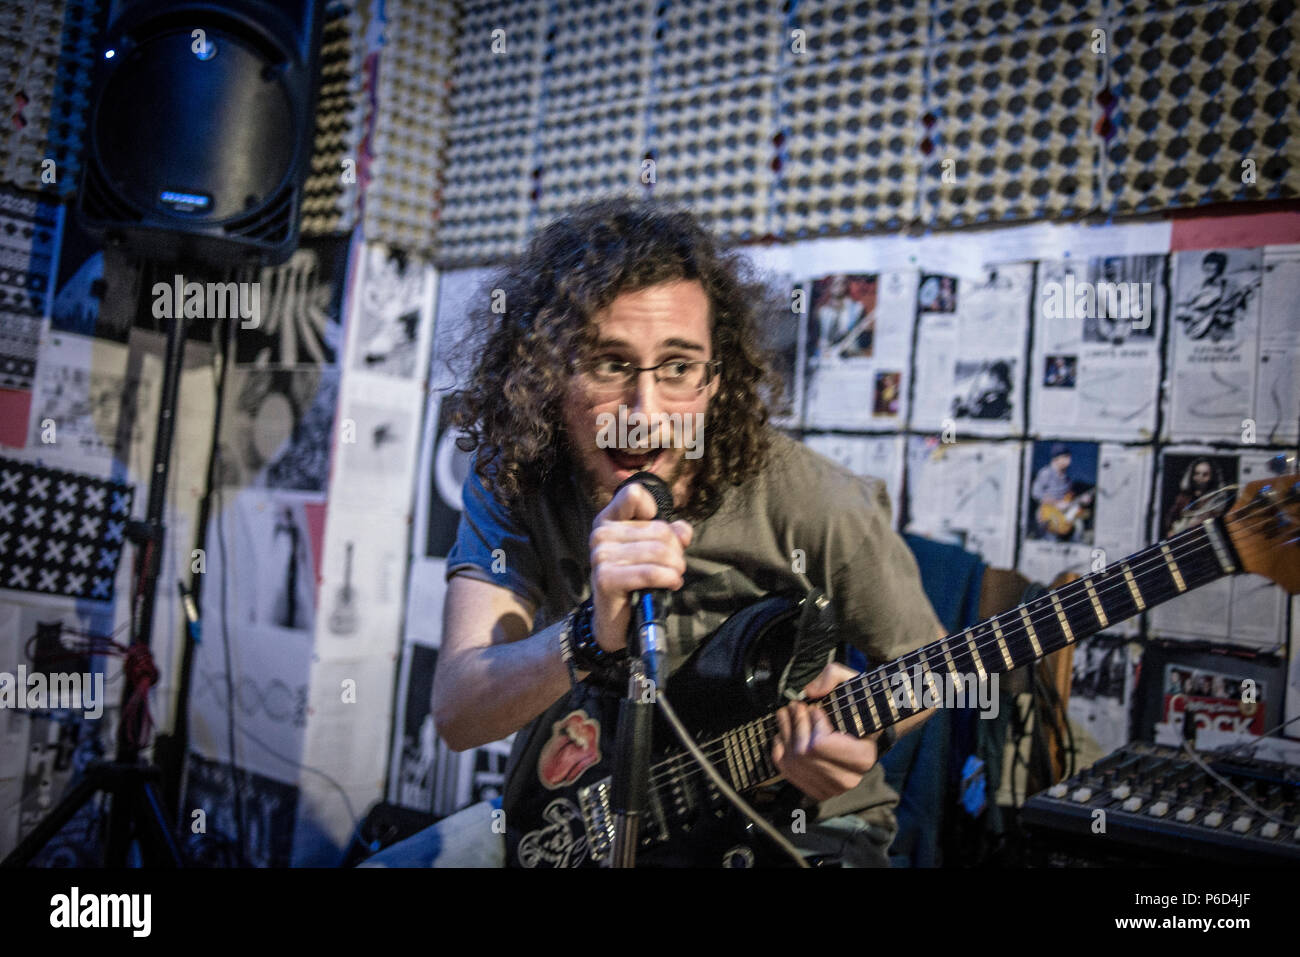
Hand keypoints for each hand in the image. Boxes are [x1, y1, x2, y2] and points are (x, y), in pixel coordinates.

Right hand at [588, 481, 691, 653]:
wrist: (616, 619)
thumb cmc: (635, 581)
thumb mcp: (654, 551)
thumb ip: (670, 534)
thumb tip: (683, 530)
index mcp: (609, 519)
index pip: (634, 494)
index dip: (656, 514)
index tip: (658, 535)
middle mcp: (600, 533)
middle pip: (659, 528)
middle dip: (676, 550)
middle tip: (676, 566)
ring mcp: (600, 555)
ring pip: (658, 551)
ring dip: (676, 567)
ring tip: (675, 576)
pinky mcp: (606, 578)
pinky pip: (651, 572)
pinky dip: (668, 578)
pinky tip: (672, 584)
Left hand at [772, 661, 882, 802]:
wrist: (866, 734)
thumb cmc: (859, 709)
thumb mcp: (853, 683)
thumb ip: (833, 676)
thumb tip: (811, 691)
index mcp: (863, 757)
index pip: (821, 744)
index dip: (812, 722)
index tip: (814, 708)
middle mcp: (848, 779)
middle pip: (803, 752)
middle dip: (795, 724)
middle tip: (794, 706)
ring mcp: (831, 789)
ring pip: (793, 762)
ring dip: (785, 733)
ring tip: (786, 715)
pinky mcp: (816, 791)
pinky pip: (787, 772)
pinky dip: (780, 751)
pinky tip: (784, 736)